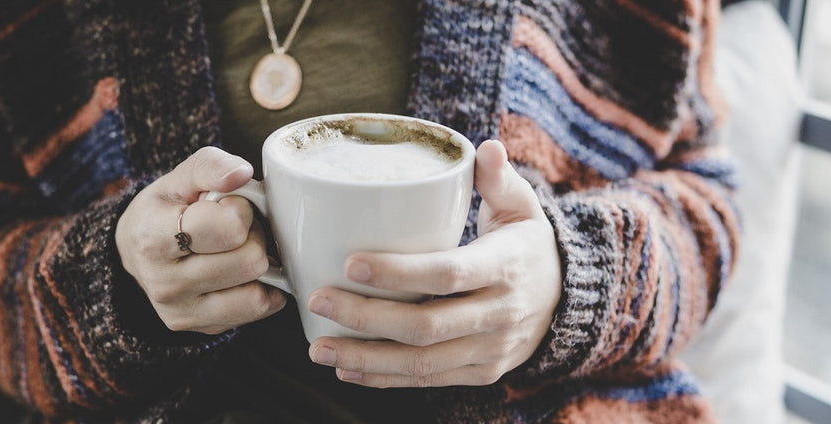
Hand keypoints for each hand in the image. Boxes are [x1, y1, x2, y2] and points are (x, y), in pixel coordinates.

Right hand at [116, 147, 285, 334]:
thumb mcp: (181, 178)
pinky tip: (242, 273)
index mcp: (152, 238)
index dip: (240, 210)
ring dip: (258, 265)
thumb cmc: (166, 209)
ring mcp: (182, 312)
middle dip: (252, 237)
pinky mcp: (202, 328)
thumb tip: (242, 173)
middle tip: (235, 229)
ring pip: (258, 291)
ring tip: (236, 250)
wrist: (137, 252)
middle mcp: (164, 283)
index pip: (227, 229)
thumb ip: (211, 166)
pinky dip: (263, 289)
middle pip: (250, 261)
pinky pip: (258, 310)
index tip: (226, 206)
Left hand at [305, 140, 561, 387]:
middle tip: (318, 299)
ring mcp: (491, 350)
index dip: (398, 273)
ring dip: (366, 357)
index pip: (448, 273)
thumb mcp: (522, 206)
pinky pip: (429, 380)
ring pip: (422, 362)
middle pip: (425, 325)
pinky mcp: (481, 372)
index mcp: (505, 267)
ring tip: (319, 347)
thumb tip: (486, 148)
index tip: (350, 264)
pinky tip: (348, 370)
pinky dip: (386, 378)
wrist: (567, 298)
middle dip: (365, 318)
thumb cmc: (526, 243)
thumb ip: (499, 178)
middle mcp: (500, 314)